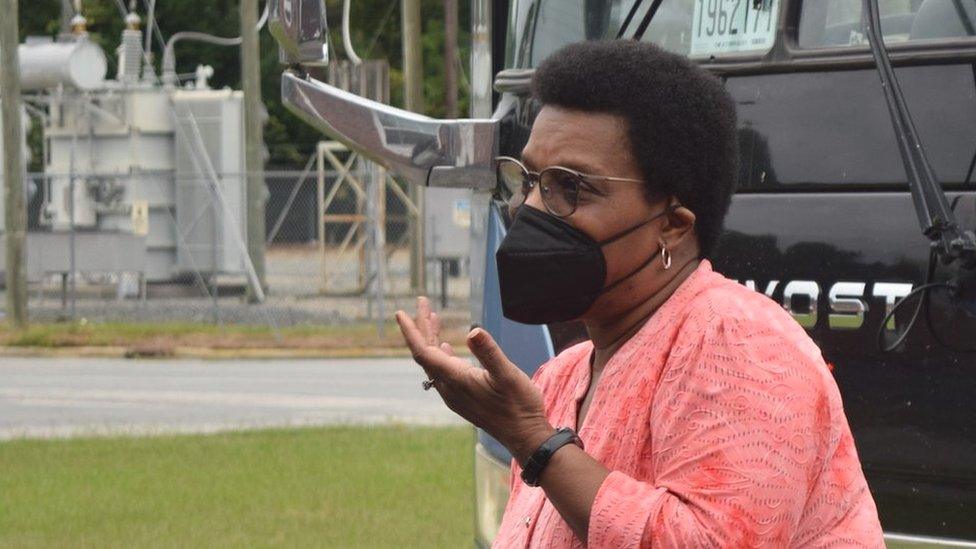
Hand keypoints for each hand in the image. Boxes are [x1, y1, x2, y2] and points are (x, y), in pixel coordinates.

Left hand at [395, 297, 553, 463]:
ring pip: (435, 362)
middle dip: (421, 327)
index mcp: (456, 380)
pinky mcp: (463, 397)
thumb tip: (473, 331)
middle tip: (422, 302)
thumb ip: (489, 353)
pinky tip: (445, 346)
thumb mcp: (508, 375)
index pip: (424, 352)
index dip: (411, 331)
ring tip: (431, 317)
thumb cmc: (519, 406)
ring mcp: (455, 394)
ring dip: (431, 338)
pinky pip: (443, 371)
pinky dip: (441, 352)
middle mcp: (450, 388)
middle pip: (427, 354)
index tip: (400, 313)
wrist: (525, 436)